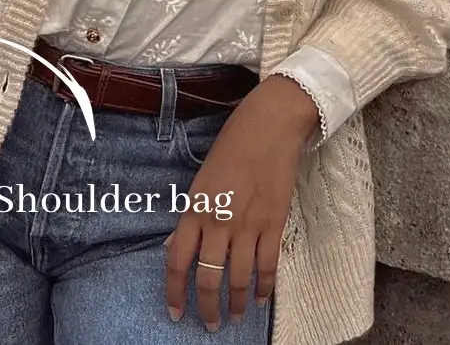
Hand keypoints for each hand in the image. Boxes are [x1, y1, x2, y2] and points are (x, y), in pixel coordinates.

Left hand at [164, 75, 318, 331]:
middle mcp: (219, 221)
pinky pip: (268, 266)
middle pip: (209, 278)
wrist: (269, 126)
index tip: (175, 311)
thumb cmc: (232, 145)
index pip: (177, 260)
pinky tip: (259, 299)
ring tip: (233, 317)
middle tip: (209, 324)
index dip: (175, 291)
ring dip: (234, 304)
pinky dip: (263, 288)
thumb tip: (175, 247)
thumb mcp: (201, 179)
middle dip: (207, 308)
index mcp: (196, 207)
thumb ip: (191, 216)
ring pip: (238, 279)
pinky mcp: (274, 224)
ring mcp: (248, 225)